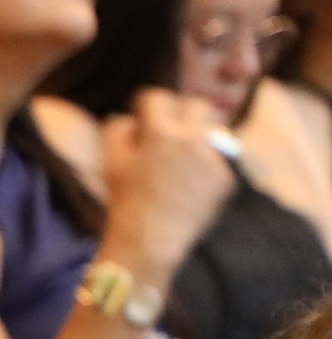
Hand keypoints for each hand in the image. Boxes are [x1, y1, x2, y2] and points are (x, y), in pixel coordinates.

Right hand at [102, 87, 235, 279]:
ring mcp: (214, 158)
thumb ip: (117, 131)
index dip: (147, 104)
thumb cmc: (125, 202)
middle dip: (182, 113)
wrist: (151, 241)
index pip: (157, 97)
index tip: (143, 113)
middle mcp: (191, 138)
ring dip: (199, 136)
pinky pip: (221, 159)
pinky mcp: (226, 177)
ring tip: (185, 156)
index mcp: (160, 132)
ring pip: (213, 130)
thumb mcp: (111, 163)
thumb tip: (127, 117)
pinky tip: (193, 182)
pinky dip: (208, 165)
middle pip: (196, 105)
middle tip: (171, 131)